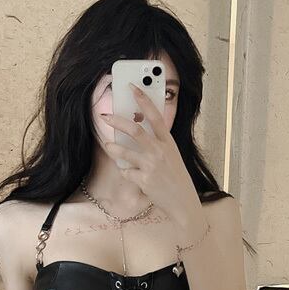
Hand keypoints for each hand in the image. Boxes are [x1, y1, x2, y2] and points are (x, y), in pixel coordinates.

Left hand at [101, 82, 201, 232]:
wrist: (183, 202)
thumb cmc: (176, 178)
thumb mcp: (172, 156)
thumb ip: (158, 144)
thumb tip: (137, 132)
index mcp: (168, 143)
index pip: (155, 116)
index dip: (143, 100)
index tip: (133, 88)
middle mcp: (159, 151)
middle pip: (134, 130)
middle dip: (117, 121)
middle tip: (106, 117)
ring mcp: (151, 166)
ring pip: (124, 152)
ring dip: (112, 148)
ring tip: (108, 145)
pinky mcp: (143, 180)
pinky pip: (126, 172)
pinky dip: (125, 172)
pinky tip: (131, 175)